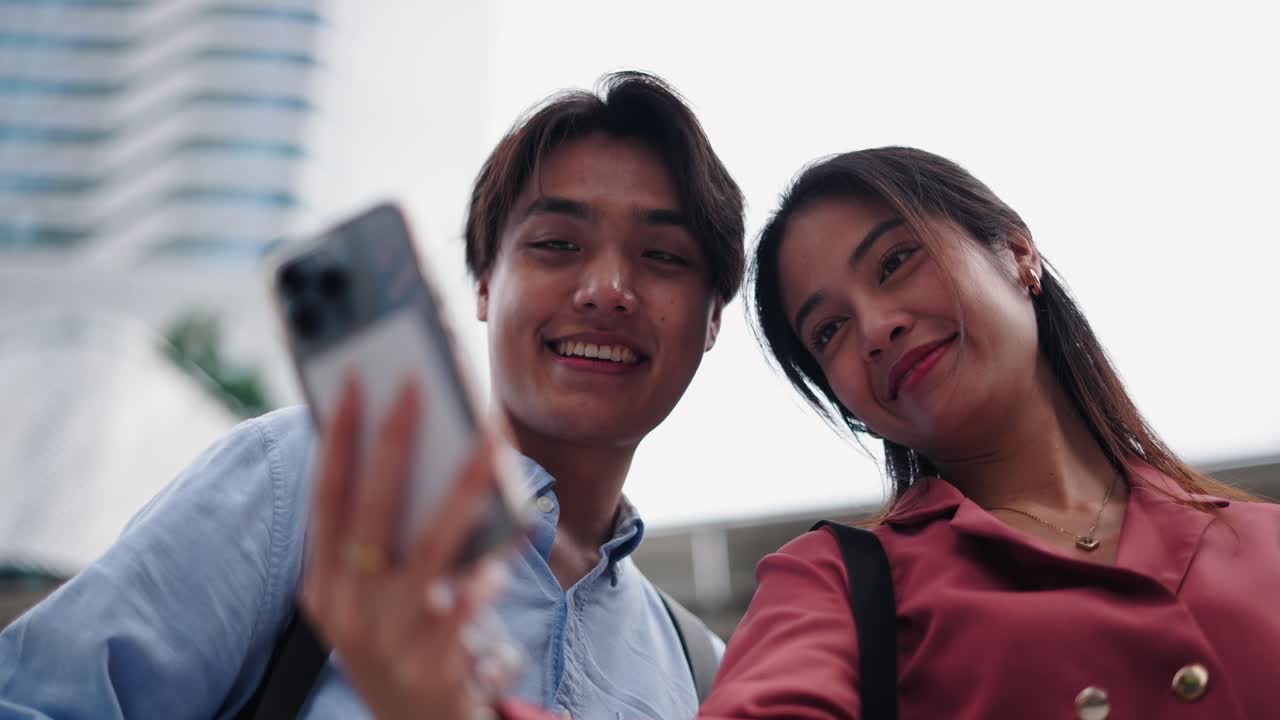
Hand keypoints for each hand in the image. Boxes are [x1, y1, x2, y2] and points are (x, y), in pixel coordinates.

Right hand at [300, 377, 510, 719]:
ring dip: (464, 490)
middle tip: (419, 386)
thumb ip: (387, 541)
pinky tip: (506, 548)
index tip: (353, 384)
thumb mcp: (374, 598)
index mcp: (324, 585)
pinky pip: (465, 605)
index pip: (326, 499)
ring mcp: (387, 639)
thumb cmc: (403, 644)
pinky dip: (485, 576)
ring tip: (491, 443)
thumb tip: (430, 453)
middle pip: (371, 512)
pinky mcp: (431, 665)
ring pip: (430, 549)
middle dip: (395, 444)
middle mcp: (347, 609)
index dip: (337, 441)